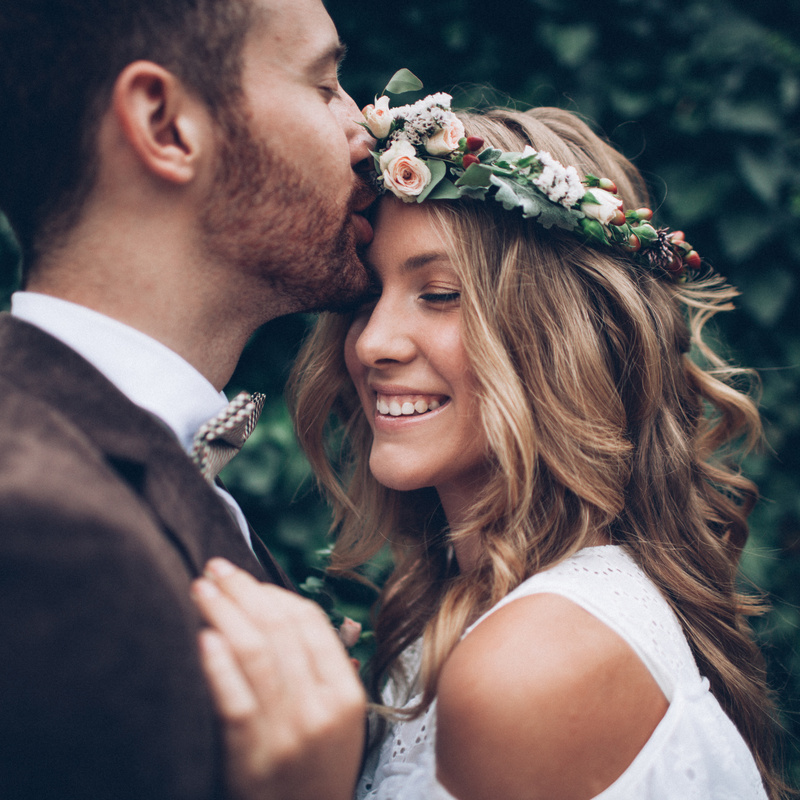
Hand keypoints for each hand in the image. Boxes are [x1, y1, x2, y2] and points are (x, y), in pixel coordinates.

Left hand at [192, 559, 366, 799]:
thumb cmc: (316, 769)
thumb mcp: (339, 720)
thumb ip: (321, 666)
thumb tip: (284, 609)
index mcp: (344, 693)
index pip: (309, 623)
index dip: (273, 593)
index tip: (246, 578)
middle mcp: (319, 708)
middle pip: (278, 629)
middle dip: (244, 591)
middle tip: (215, 568)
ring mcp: (286, 733)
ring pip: (255, 654)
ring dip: (224, 613)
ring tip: (201, 589)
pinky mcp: (251, 757)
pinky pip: (233, 700)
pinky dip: (218, 665)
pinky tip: (203, 637)